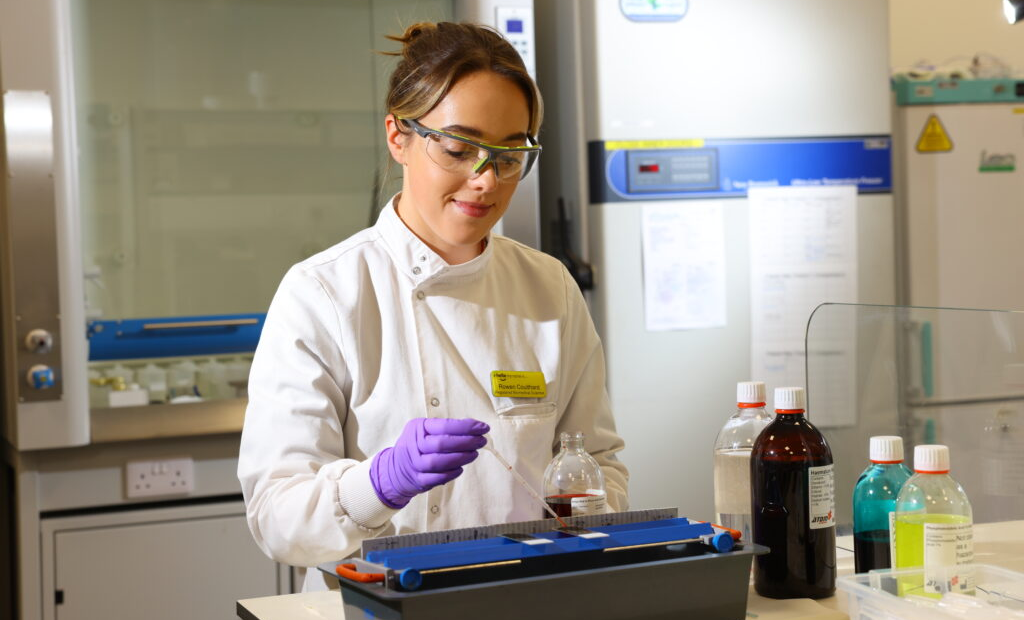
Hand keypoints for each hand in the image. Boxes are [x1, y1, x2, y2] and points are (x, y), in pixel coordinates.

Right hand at [370, 417, 489, 507]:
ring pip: (440, 461)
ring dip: (462, 457)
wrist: (395, 469)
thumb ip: (445, 429)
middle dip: (467, 442)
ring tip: (475, 453)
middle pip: (443, 443)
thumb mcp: (425, 430)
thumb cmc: (417, 446)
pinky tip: (461, 468)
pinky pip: (438, 477)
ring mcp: (415, 464)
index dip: (466, 426)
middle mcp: (414, 445)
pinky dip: (452, 473)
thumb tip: (475, 429)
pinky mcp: (419, 480)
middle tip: (482, 440)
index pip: (445, 426)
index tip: (483, 427)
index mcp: (417, 428)